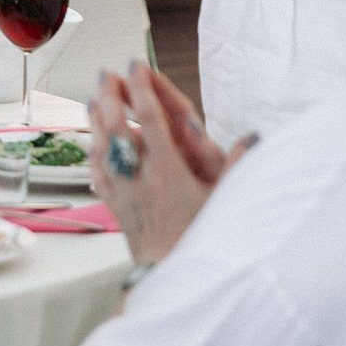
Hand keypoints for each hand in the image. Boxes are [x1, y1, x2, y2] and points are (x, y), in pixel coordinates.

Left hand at [88, 64, 248, 264]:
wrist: (170, 278)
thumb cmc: (200, 241)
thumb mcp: (226, 202)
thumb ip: (240, 167)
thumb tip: (254, 139)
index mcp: (168, 173)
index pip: (150, 120)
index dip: (142, 89)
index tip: (137, 67)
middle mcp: (140, 179)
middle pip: (116, 128)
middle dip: (110, 97)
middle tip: (108, 74)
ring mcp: (122, 193)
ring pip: (101, 147)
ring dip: (96, 119)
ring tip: (93, 97)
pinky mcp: (113, 207)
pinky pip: (96, 172)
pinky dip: (92, 150)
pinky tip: (90, 141)